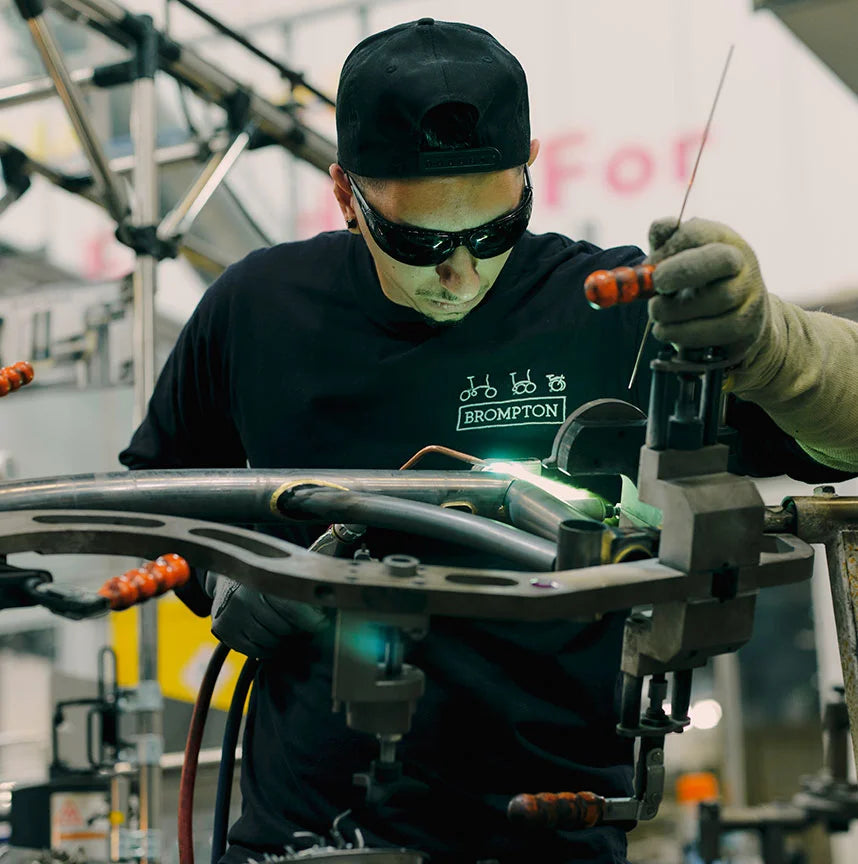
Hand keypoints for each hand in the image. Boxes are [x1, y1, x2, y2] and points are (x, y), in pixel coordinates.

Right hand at [206, 572, 328, 657]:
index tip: (321, 623)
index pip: (295, 610)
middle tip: (303, 627)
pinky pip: (253, 650)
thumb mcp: (287, 569)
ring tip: (287, 631)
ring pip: (270, 642)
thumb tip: (333, 599)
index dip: (313, 622)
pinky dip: (266, 648)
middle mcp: (246, 596)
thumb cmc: (267, 574)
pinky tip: (271, 638)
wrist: (229, 573)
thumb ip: (308, 583)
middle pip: (284, 629)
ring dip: (283, 641)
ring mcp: (232, 613)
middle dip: (298, 631)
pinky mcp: (223, 628)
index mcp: (265, 578)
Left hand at [646, 217, 768, 363]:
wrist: (737, 318)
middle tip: (658, 284)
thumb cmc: (698, 284)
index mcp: (721, 240)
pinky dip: (685, 334)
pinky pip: (719, 331)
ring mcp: (750, 295)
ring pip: (719, 300)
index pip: (698, 232)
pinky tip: (667, 331)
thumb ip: (665, 241)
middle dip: (683, 271)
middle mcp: (742, 264)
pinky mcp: (749, 327)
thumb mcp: (679, 259)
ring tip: (656, 314)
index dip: (670, 247)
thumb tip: (662, 227)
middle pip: (721, 260)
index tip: (650, 263)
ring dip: (676, 311)